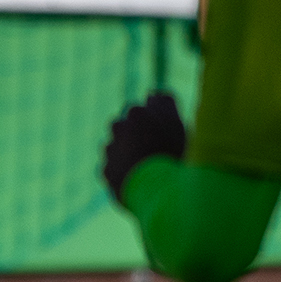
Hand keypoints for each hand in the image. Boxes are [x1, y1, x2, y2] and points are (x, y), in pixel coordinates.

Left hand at [103, 91, 186, 205]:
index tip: (159, 134)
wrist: (153, 187)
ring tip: (146, 167)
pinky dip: (122, 173)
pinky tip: (137, 180)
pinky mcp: (105, 171)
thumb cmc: (169, 152)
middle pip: (125, 127)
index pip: (140, 111)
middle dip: (134, 136)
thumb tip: (153, 93)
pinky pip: (113, 170)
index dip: (150, 123)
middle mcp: (117, 127)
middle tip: (152, 150)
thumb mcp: (175, 122)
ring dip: (127, 154)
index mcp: (136, 112)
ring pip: (117, 148)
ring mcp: (110, 150)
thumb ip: (165, 102)